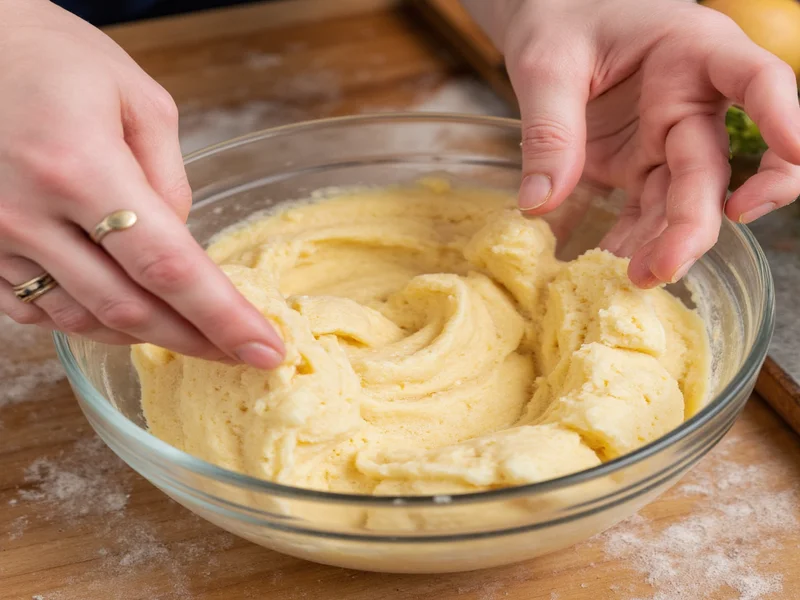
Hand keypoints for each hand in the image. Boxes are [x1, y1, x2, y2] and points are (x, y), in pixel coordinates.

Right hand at [0, 0, 283, 367]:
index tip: (265, 351)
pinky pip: (39, 312)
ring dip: (147, 334)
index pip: (168, 267)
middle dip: (196, 341)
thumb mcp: (137, 98)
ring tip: (190, 331)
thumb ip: (169, 180)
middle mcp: (28, 215)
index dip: (222, 318)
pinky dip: (90, 320)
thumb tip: (182, 246)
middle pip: (130, 309)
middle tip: (241, 355)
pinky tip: (122, 308)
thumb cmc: (51, 58)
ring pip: (85, 320)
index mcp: (79, 167)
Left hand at [466, 0, 799, 286]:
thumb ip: (550, 127)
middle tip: (664, 267)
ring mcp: (669, 138)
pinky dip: (636, 238)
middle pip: (714, 166)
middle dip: (696, 222)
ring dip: (667, 242)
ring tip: (639, 277)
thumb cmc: (561, 17)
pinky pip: (648, 209)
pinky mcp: (642, 164)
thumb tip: (539, 201)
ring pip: (686, 199)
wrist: (551, 20)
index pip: (755, 79)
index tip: (795, 151)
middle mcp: (694, 101)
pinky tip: (618, 263)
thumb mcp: (546, 62)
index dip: (779, 115)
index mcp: (692, 52)